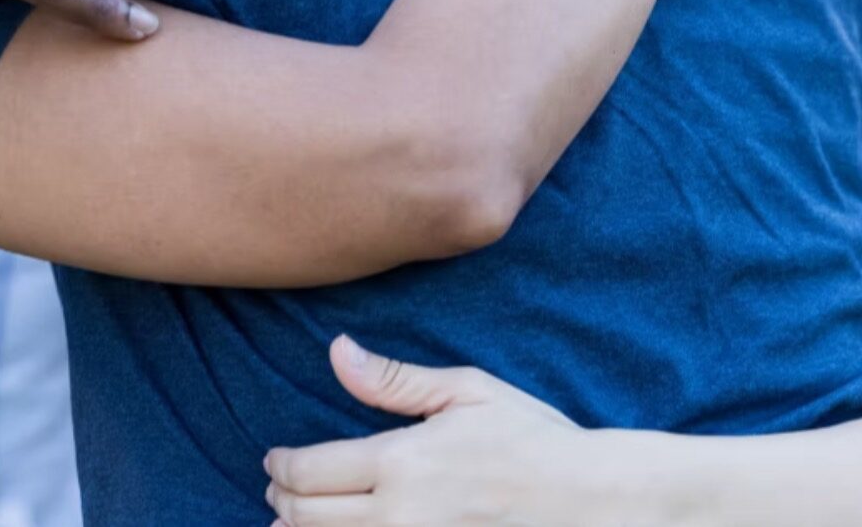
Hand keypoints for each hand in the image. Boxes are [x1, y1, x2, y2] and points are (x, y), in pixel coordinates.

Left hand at [265, 336, 590, 526]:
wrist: (586, 499)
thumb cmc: (531, 437)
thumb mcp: (468, 392)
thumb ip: (393, 380)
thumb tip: (336, 351)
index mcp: (401, 461)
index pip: (309, 470)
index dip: (280, 467)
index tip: (275, 460)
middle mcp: (398, 515)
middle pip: (306, 516)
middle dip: (281, 499)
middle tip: (277, 488)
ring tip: (291, 519)